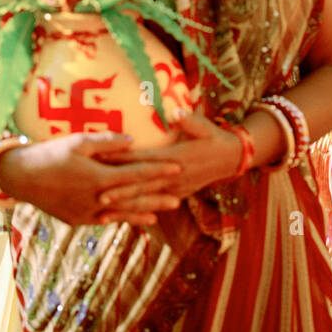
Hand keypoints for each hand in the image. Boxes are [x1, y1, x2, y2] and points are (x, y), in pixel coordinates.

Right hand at [0, 132, 183, 227]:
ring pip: (123, 213)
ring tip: (162, 212)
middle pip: (134, 198)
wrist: (21, 178)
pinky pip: (107, 220)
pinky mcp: (78, 220)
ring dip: (144, 211)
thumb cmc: (49, 154)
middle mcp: (98, 200)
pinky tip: (135, 219)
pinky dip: (123, 219)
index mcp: (99, 178)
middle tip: (180, 196)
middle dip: (158, 196)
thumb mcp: (77, 142)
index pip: (136, 174)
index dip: (158, 171)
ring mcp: (88, 213)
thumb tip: (132, 141)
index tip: (177, 167)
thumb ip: (107, 142)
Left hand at [92, 111, 239, 213]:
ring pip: (146, 200)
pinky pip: (154, 205)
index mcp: (176, 157)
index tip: (104, 160)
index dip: (124, 160)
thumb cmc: (214, 137)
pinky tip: (122, 218)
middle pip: (143, 185)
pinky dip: (138, 212)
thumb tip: (177, 113)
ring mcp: (176, 189)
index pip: (145, 159)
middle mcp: (174, 177)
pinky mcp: (177, 195)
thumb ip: (190, 121)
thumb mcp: (205, 126)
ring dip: (125, 207)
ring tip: (104, 214)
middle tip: (99, 197)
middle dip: (121, 192)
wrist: (231, 158)